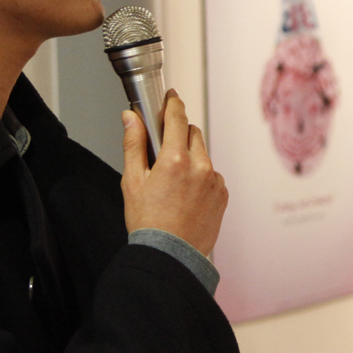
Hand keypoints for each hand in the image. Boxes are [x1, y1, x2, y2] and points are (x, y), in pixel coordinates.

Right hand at [122, 91, 227, 256]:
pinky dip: (200, 176)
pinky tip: (185, 194)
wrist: (172, 254)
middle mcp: (200, 167)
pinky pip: (211, 174)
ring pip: (202, 154)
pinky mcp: (223, 193)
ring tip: (172, 181)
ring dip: (190, 157)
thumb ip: (134, 144)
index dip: (173, 104)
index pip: (177, 119)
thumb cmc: (148, 222)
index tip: (171, 97)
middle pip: (192, 133)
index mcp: (175, 160)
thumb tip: (130, 117)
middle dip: (178, 134)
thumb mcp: (132, 181)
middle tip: (163, 148)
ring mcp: (214, 180)